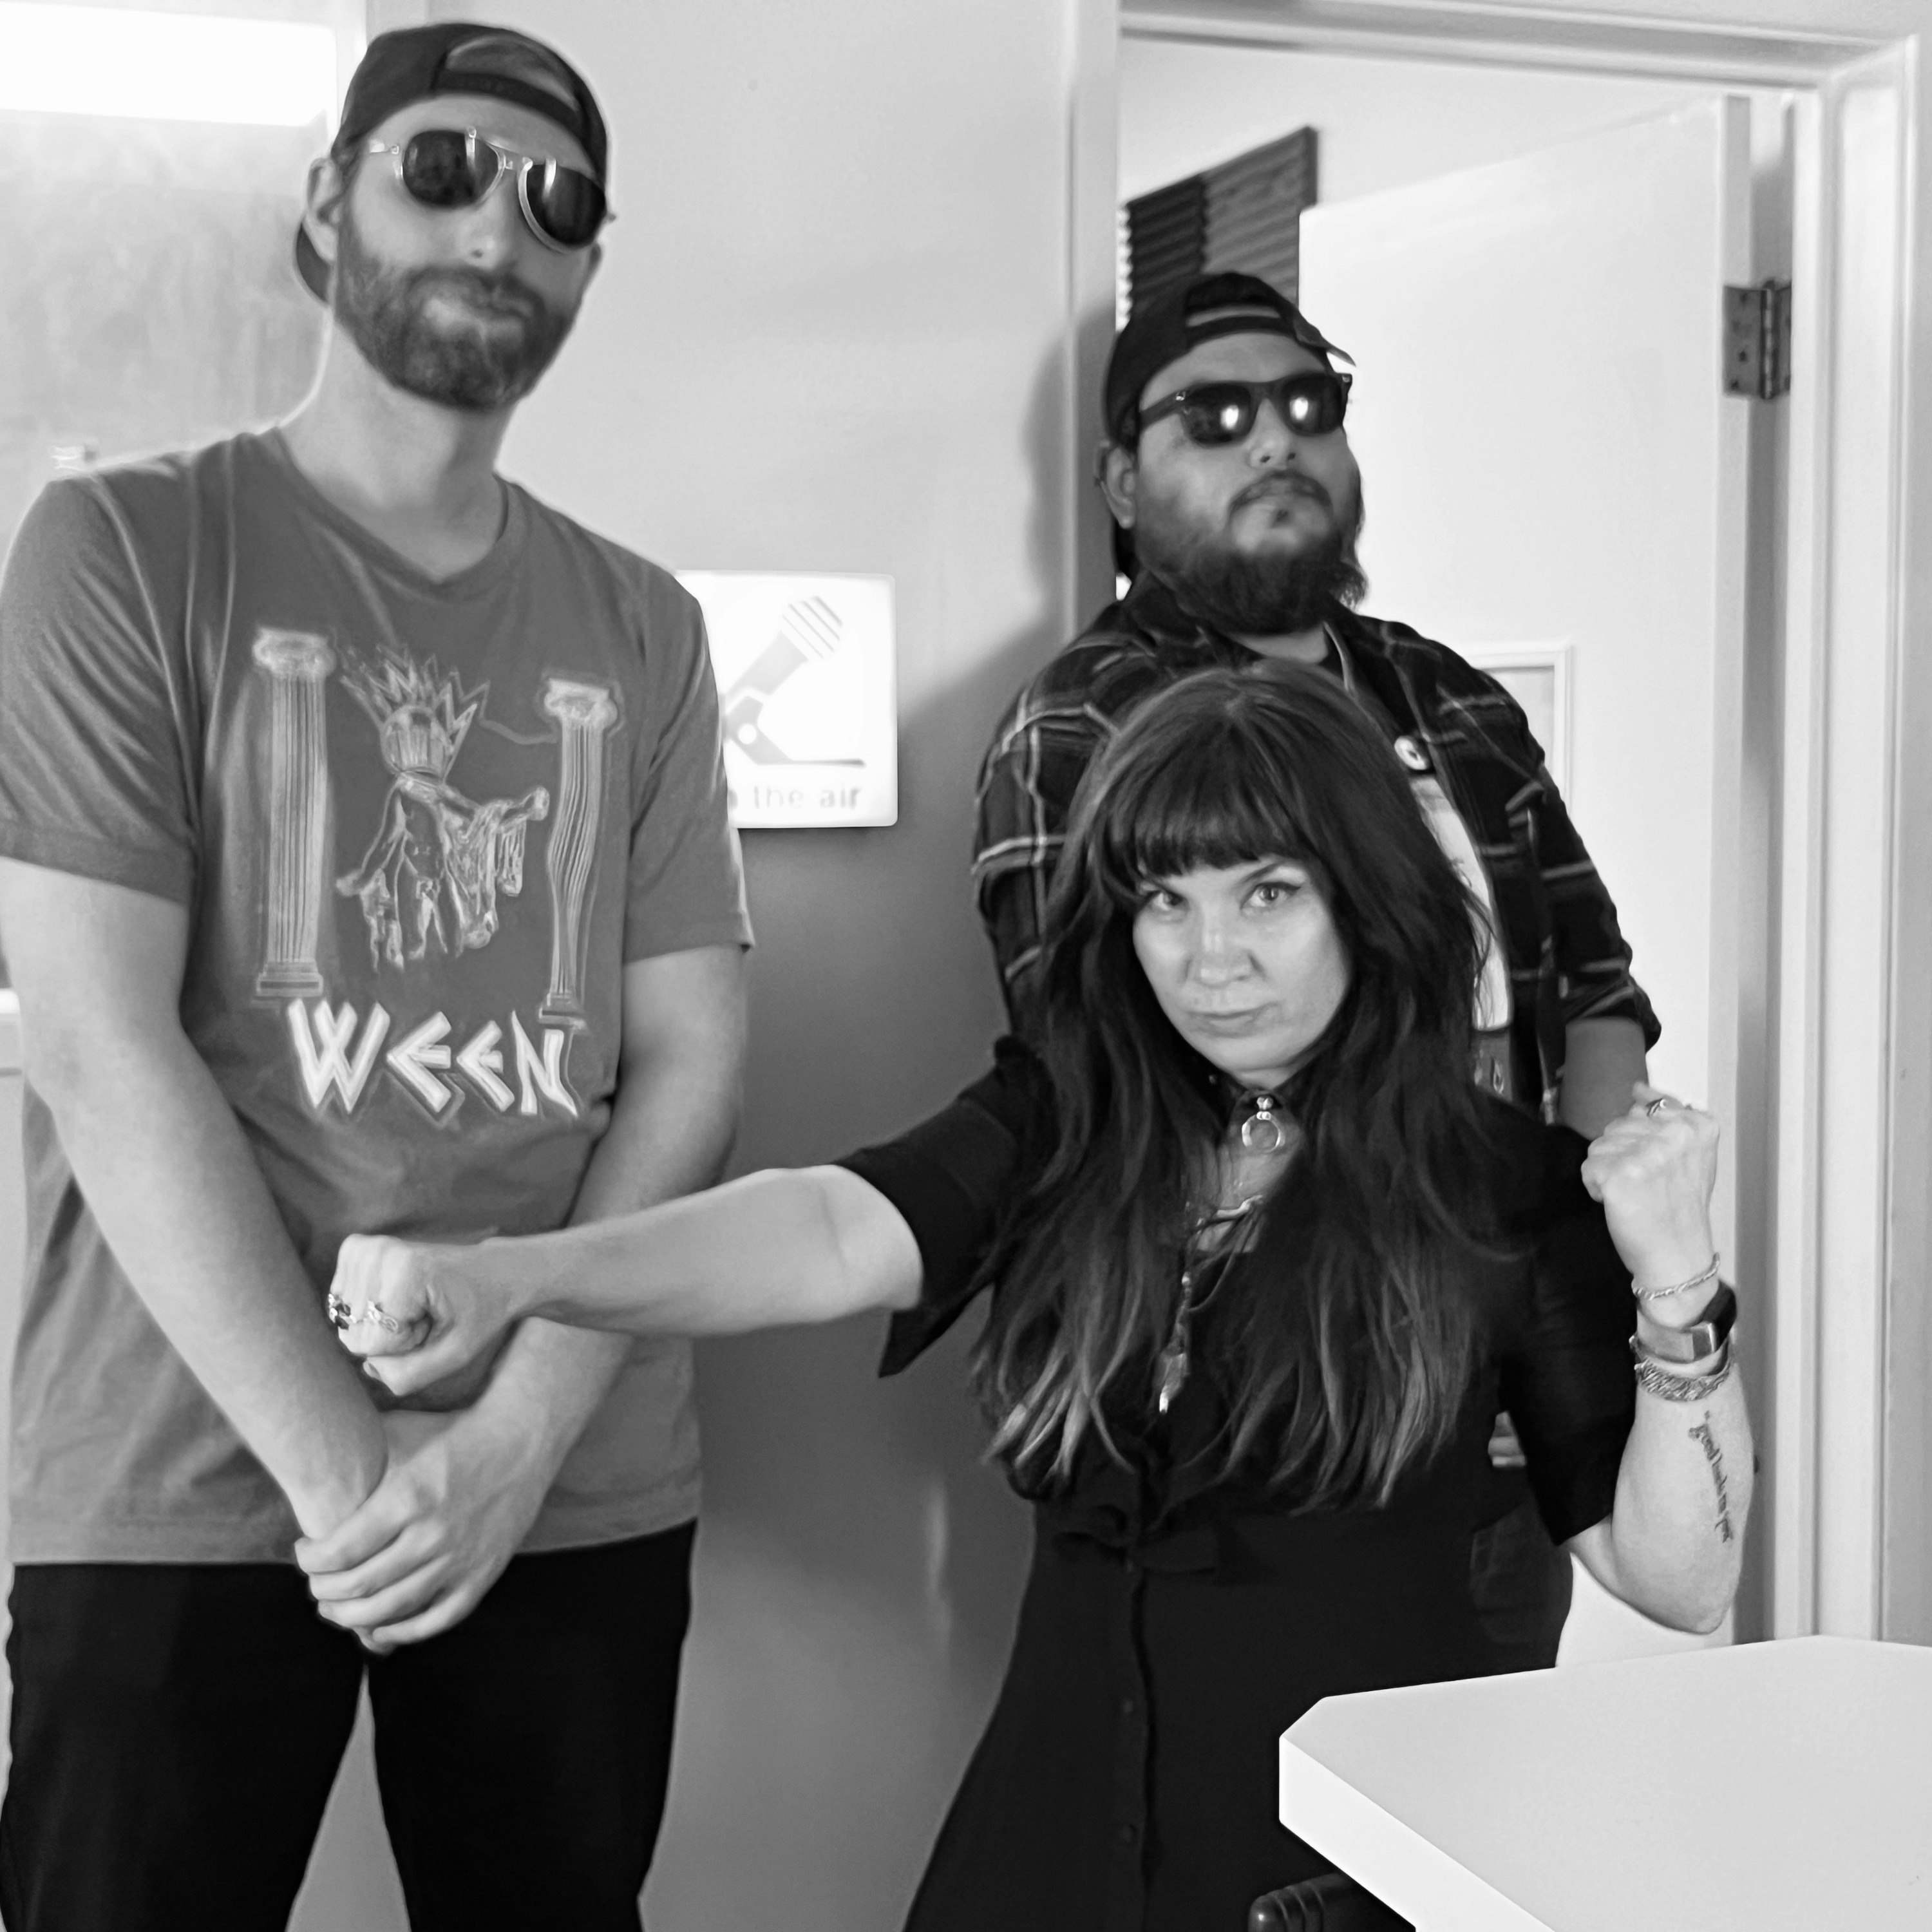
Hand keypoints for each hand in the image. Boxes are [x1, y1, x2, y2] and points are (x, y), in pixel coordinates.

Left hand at [294, 1404, 549, 1650]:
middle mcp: (432, 1533)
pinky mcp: (483, 1575)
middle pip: (359, 1585)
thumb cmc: (452, 1433)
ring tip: (335, 1609)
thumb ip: (357, 1453)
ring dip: (352, 1617)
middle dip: (324, 1592)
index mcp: (407, 1497)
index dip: (310, 1561)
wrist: (521, 1438)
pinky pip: (436, 1621)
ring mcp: (460, 1559)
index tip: (305, 1552)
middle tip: (316, 1583)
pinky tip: (379, 1629)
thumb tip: (308, 1458)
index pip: (339, 1552)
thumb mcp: (400, 1432)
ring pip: (391, 1609)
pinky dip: (402, 1632)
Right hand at [329, 1232, 522, 1398]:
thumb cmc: (477, 1312)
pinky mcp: (355, 1249)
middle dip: (390, 1337)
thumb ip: (409, 1374)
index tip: (432, 1323)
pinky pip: (340, 1303)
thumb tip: (368, 1368)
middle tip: (425, 1315)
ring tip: (415, 1306)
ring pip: (345, 1322)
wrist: (491, 1272)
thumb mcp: (456, 1353)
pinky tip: (397, 1297)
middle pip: (354, 1335)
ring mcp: (364, 1248)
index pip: (370, 1344)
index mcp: (405, 1271)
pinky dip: (368, 1309)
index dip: (403, 1346)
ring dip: (380, 1325)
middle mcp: (377, 1252)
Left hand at [1579, 1082, 1719, 1309]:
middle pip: (1616, 1127)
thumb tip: (1637, 1087)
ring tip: (1638, 1195)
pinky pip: (1589, 1169)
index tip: (1660, 1168)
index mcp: (1697, 1125)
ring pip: (1599, 1146)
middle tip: (1649, 1187)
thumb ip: (1665, 1116)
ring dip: (1609, 1172)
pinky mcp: (1621, 1175)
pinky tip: (1624, 1204)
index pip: (1644, 1109)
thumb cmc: (1680, 1209)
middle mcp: (1675, 1134)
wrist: (1678, 1257)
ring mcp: (1648, 1154)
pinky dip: (1598, 1190)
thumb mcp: (1689, 1154)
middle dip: (1622, 1156)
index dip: (1642, 1142)